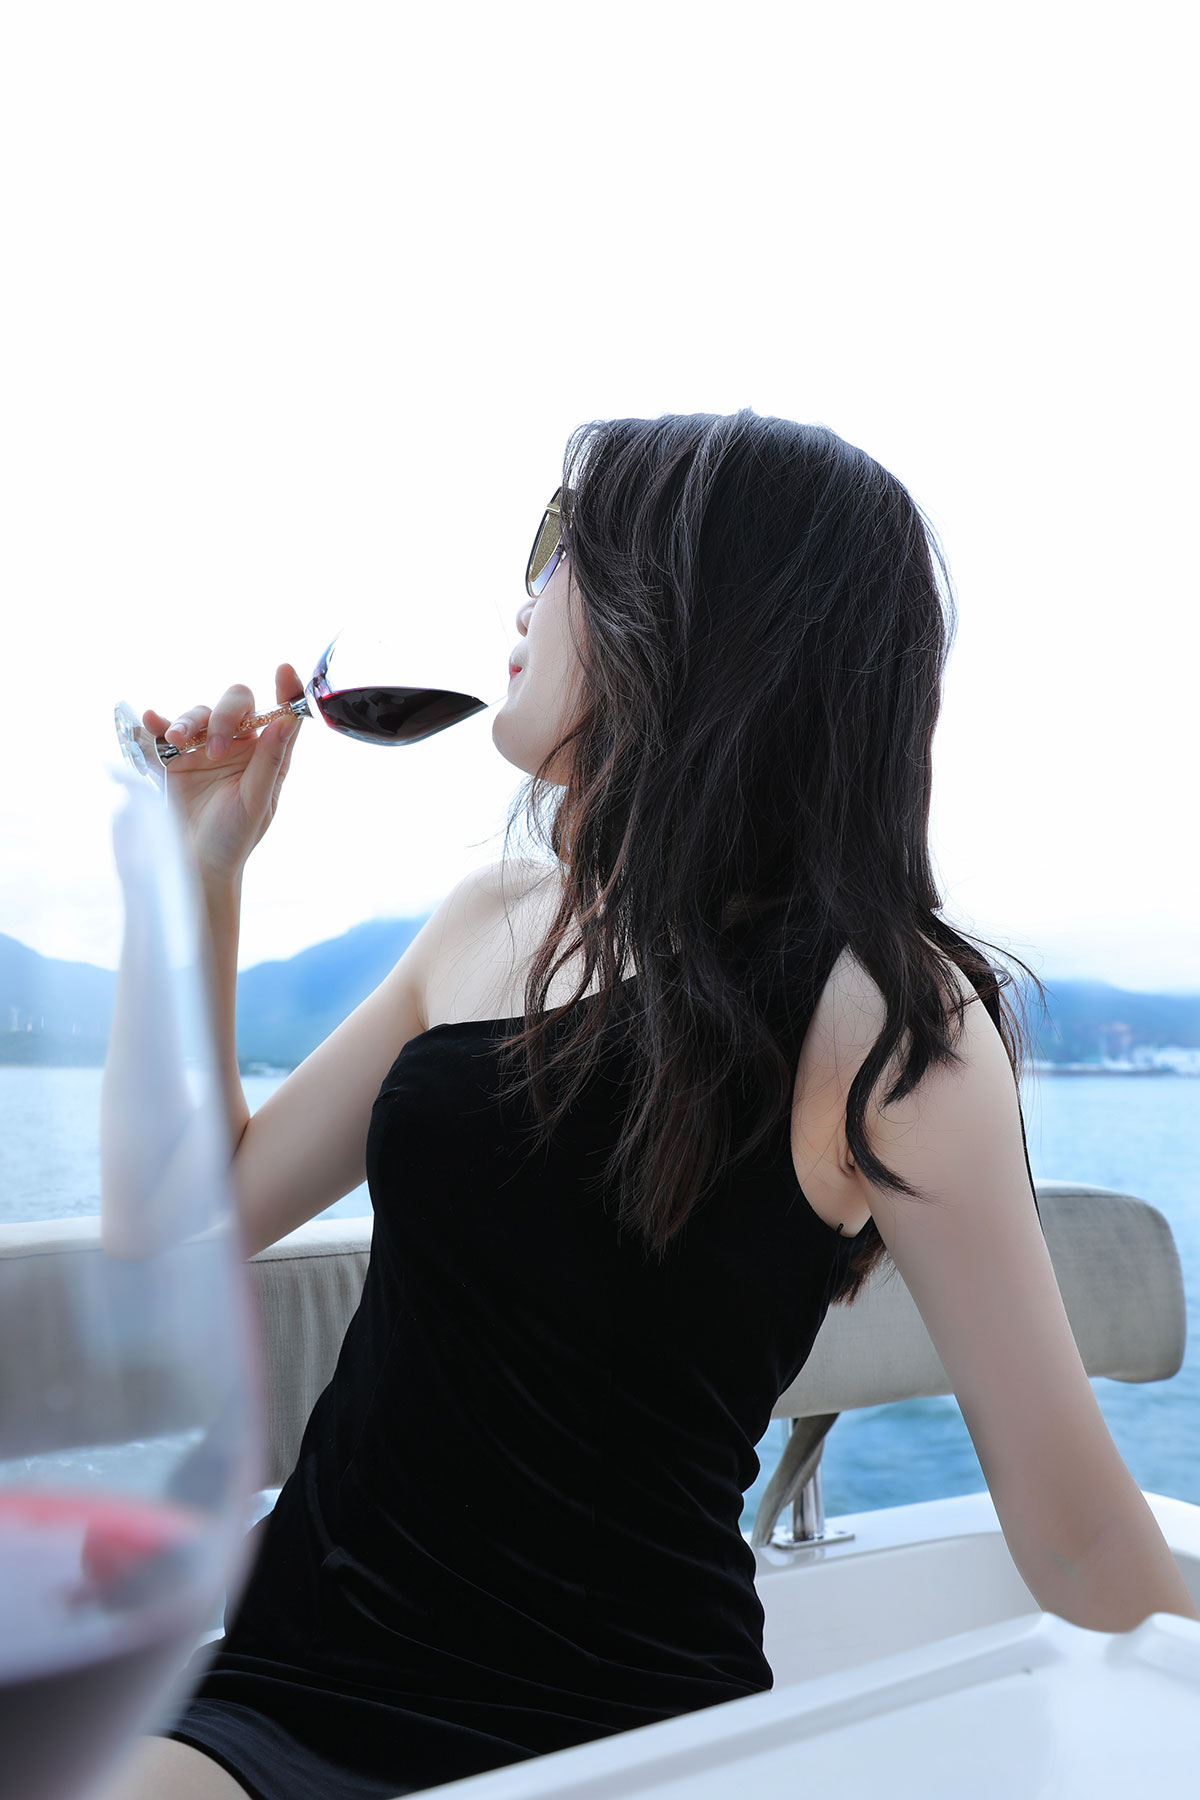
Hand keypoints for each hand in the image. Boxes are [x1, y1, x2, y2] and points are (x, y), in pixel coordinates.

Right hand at [141, 664, 302, 883]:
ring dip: (188, 721)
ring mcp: (202, 748)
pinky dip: (157, 720)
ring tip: (177, 742)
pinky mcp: (172, 757)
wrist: (194, 864)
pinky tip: (151, 721)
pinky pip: (163, 729)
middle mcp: (237, 744)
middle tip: (214, 748)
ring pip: (198, 713)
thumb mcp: (256, 802)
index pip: (281, 713)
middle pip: (235, 704)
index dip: (286, 689)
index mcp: (266, 754)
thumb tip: (287, 722)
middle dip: (224, 716)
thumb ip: (270, 761)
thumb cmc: (233, 837)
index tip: (284, 670)